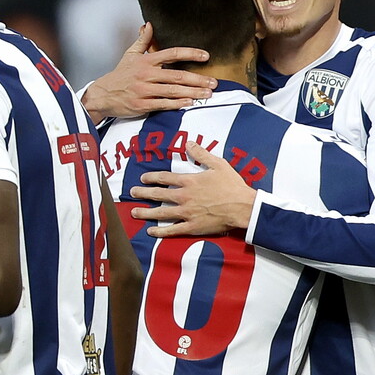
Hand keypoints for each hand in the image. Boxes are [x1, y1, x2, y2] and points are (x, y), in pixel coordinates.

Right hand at [80, 24, 215, 119]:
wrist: (102, 95)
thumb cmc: (120, 75)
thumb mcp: (130, 55)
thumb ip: (143, 40)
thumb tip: (149, 24)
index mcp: (146, 60)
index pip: (172, 53)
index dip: (190, 53)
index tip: (206, 56)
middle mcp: (146, 74)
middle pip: (177, 76)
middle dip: (198, 79)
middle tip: (214, 82)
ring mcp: (144, 90)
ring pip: (173, 91)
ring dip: (193, 92)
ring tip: (208, 93)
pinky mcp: (142, 104)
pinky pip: (163, 104)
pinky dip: (178, 104)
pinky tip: (191, 102)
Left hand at [128, 141, 255, 235]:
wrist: (242, 207)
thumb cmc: (232, 185)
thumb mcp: (218, 164)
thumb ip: (201, 154)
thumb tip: (188, 142)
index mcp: (189, 181)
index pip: (165, 177)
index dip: (152, 177)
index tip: (143, 178)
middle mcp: (184, 196)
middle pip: (158, 194)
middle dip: (143, 193)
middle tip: (132, 193)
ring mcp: (187, 213)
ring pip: (161, 213)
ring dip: (146, 212)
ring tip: (134, 212)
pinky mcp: (192, 227)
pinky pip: (172, 230)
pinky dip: (160, 231)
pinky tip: (150, 232)